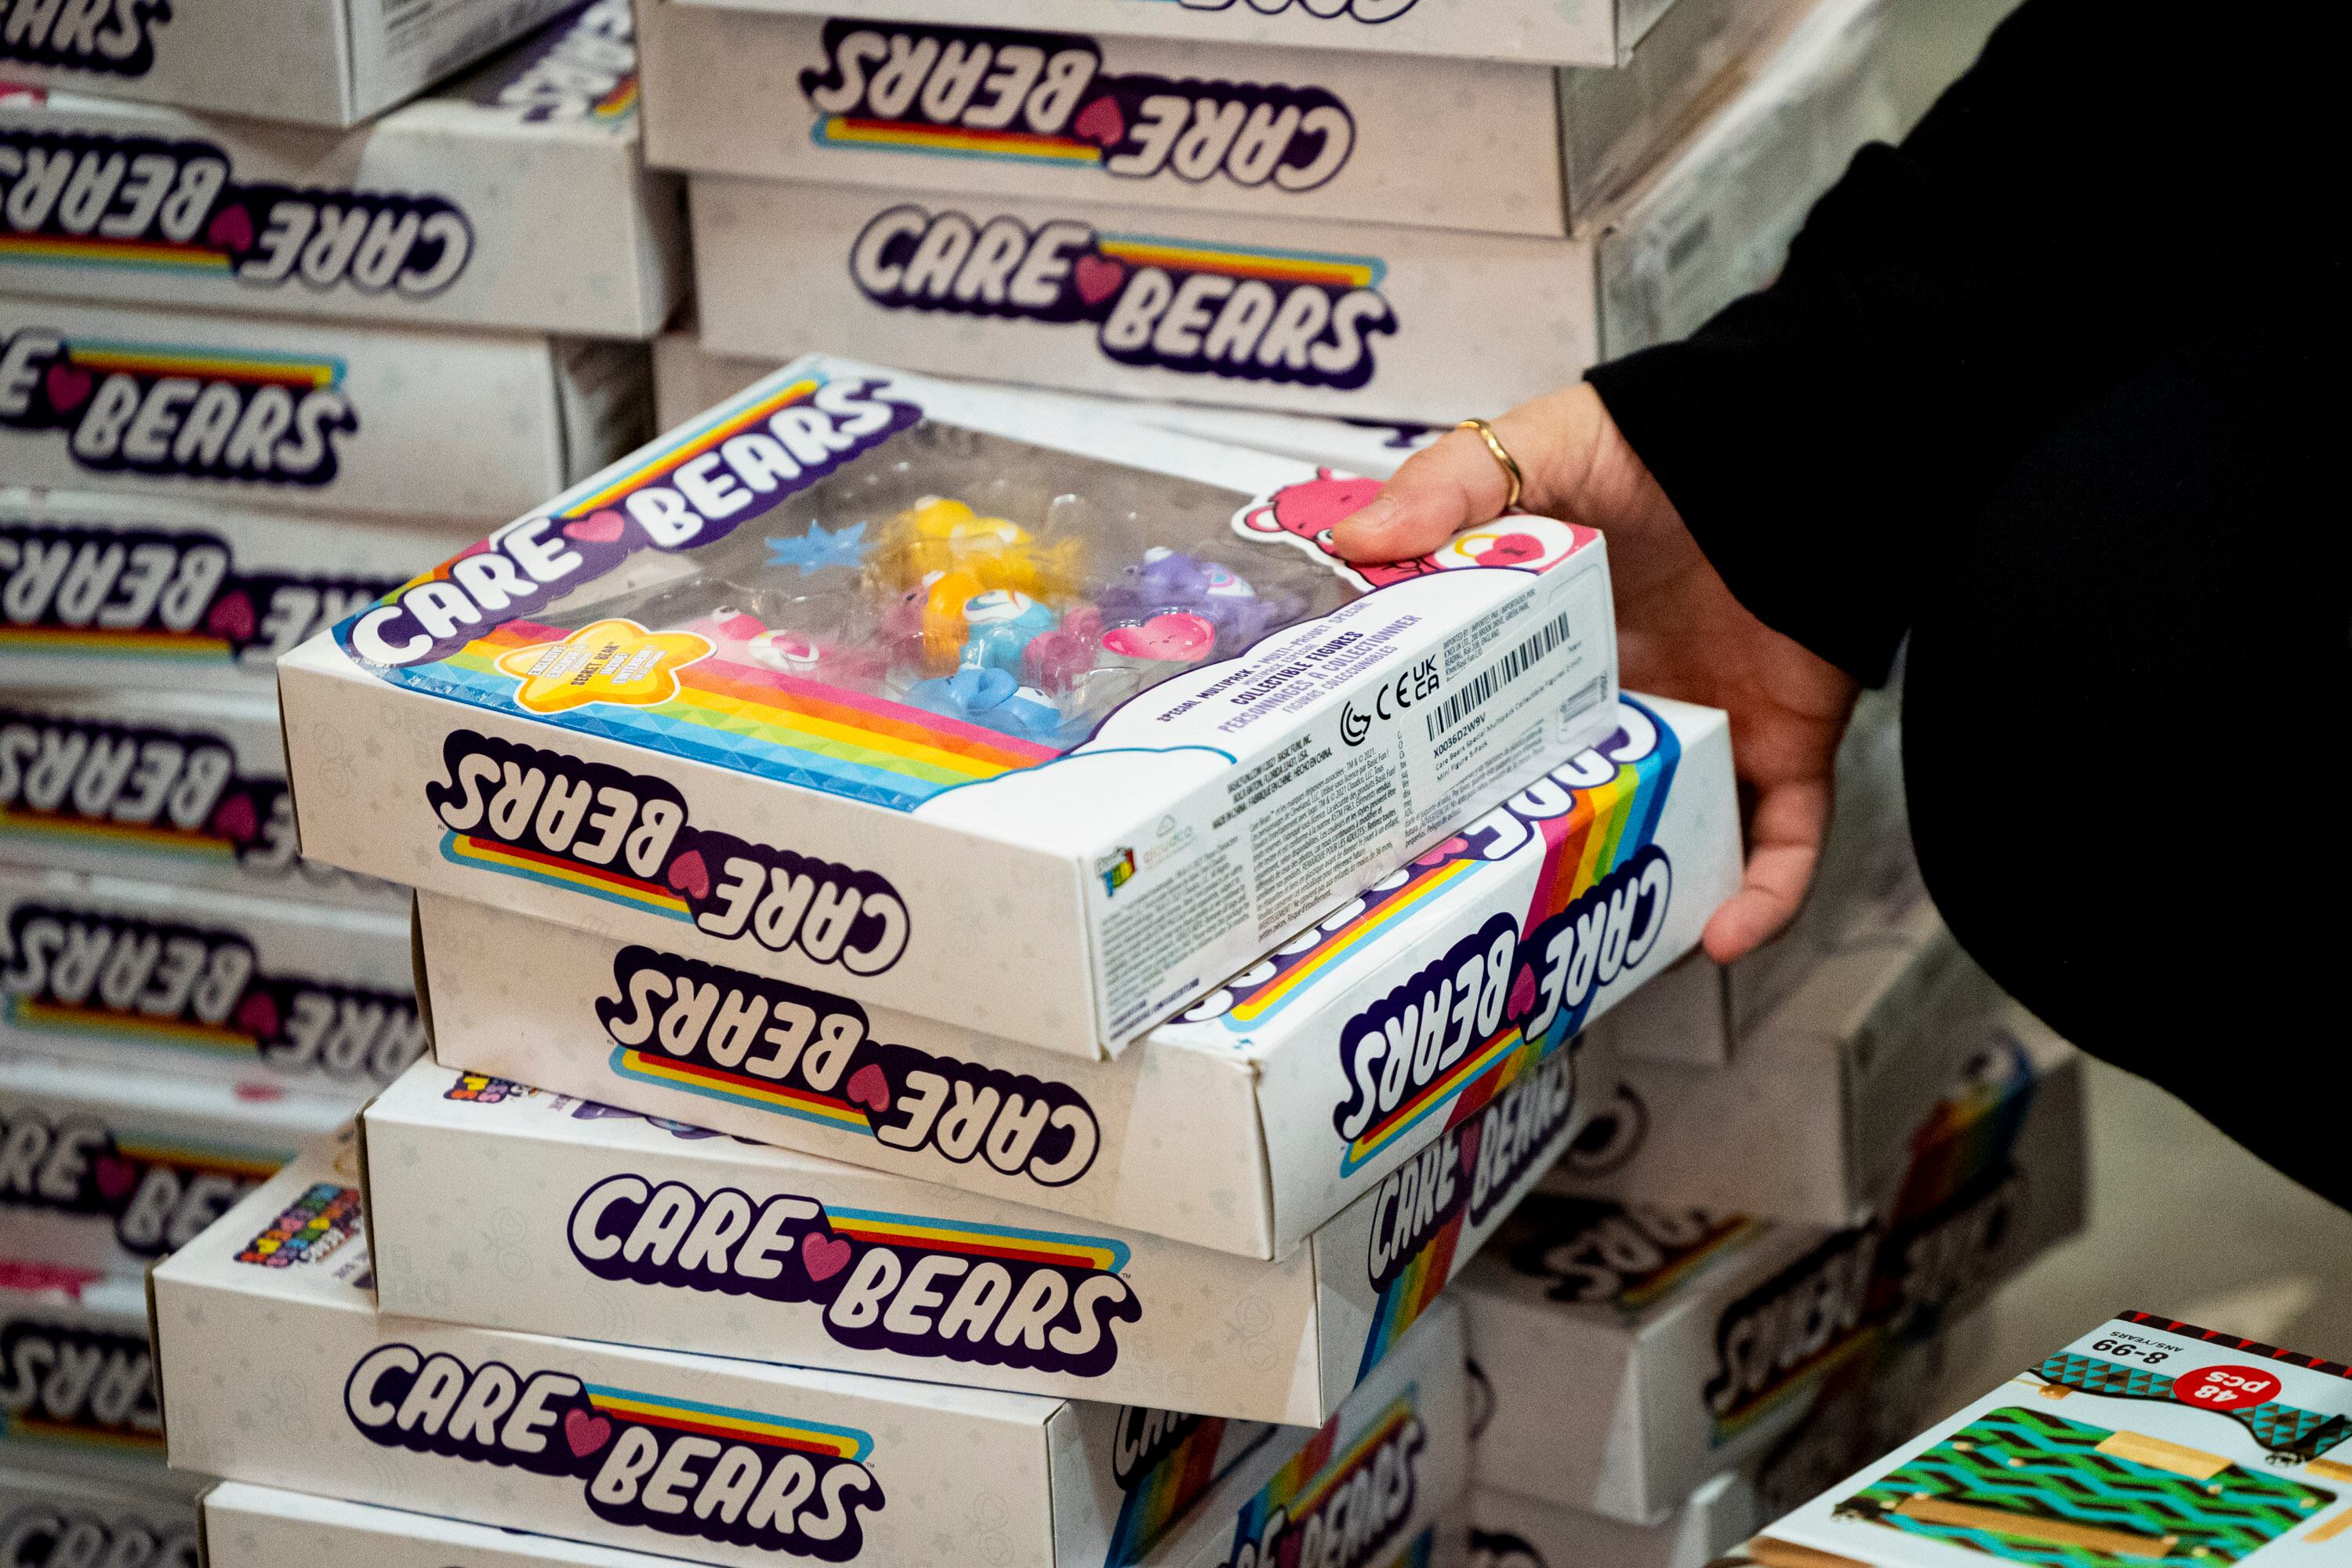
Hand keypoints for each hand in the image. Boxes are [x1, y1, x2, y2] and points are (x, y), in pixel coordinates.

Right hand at [1331, 385, 1859, 961]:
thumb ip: (1451, 488)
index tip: (1387, 831)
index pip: (1479, 729)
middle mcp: (1620, 700)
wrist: (1808, 442)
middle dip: (1522, 863)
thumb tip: (1353, 538)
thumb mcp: (1541, 449)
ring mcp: (1704, 731)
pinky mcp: (1784, 747)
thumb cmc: (1670, 442)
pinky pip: (1780, 845)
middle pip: (1560, 803)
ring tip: (1579, 959)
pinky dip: (1762, 898)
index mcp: (1549, 646)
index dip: (1437, 783)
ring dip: (1633, 899)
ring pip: (1663, 841)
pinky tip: (1721, 936)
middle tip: (1461, 912)